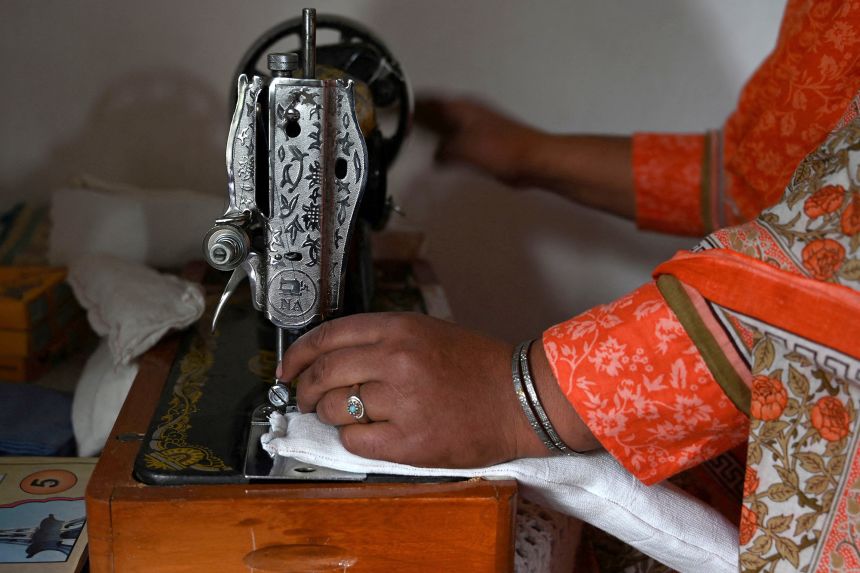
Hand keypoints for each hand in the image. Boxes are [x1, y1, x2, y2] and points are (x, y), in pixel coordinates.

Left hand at [276, 312, 593, 467]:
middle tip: (303, 398)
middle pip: (323, 374)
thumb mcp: (428, 332)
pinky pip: (356, 441)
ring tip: (345, 415)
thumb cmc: (477, 366)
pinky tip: (370, 433)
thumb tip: (332, 359)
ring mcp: (401, 402)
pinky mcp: (409, 442)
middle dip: (303, 389)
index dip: (298, 355)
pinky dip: (354, 438)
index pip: (327, 336)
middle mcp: (395, 360)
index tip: (287, 368)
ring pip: (335, 409)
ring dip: (330, 414)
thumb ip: (381, 340)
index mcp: (399, 329)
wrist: (520, 399)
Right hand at [417, 95, 635, 218]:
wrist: (534, 161)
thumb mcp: (463, 150)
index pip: (429, 100)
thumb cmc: (506, 150)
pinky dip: (448, 143)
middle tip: (404, 124)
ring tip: (418, 138)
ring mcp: (480, 125)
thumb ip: (443, 152)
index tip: (398, 109)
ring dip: (435, 129)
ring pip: (449, 123)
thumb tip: (435, 156)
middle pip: (438, 111)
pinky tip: (444, 154)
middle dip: (421, 117)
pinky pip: (459, 138)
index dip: (411, 105)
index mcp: (462, 107)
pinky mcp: (488, 141)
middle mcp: (471, 112)